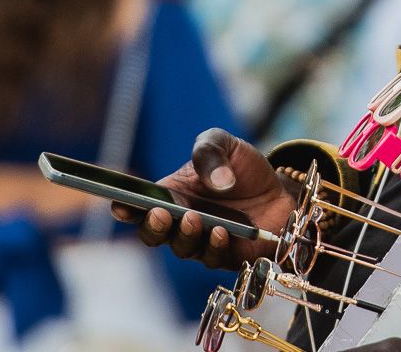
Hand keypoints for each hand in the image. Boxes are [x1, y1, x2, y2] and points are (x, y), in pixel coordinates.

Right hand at [111, 127, 296, 269]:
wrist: (280, 189)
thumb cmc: (243, 167)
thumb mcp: (224, 144)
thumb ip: (209, 151)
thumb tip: (213, 180)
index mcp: (171, 195)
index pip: (139, 206)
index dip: (125, 207)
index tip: (120, 204)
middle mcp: (180, 222)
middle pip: (154, 234)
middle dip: (152, 227)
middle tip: (160, 215)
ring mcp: (202, 241)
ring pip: (182, 248)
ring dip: (184, 236)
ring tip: (193, 219)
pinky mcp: (227, 255)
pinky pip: (214, 257)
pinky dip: (214, 246)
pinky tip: (221, 231)